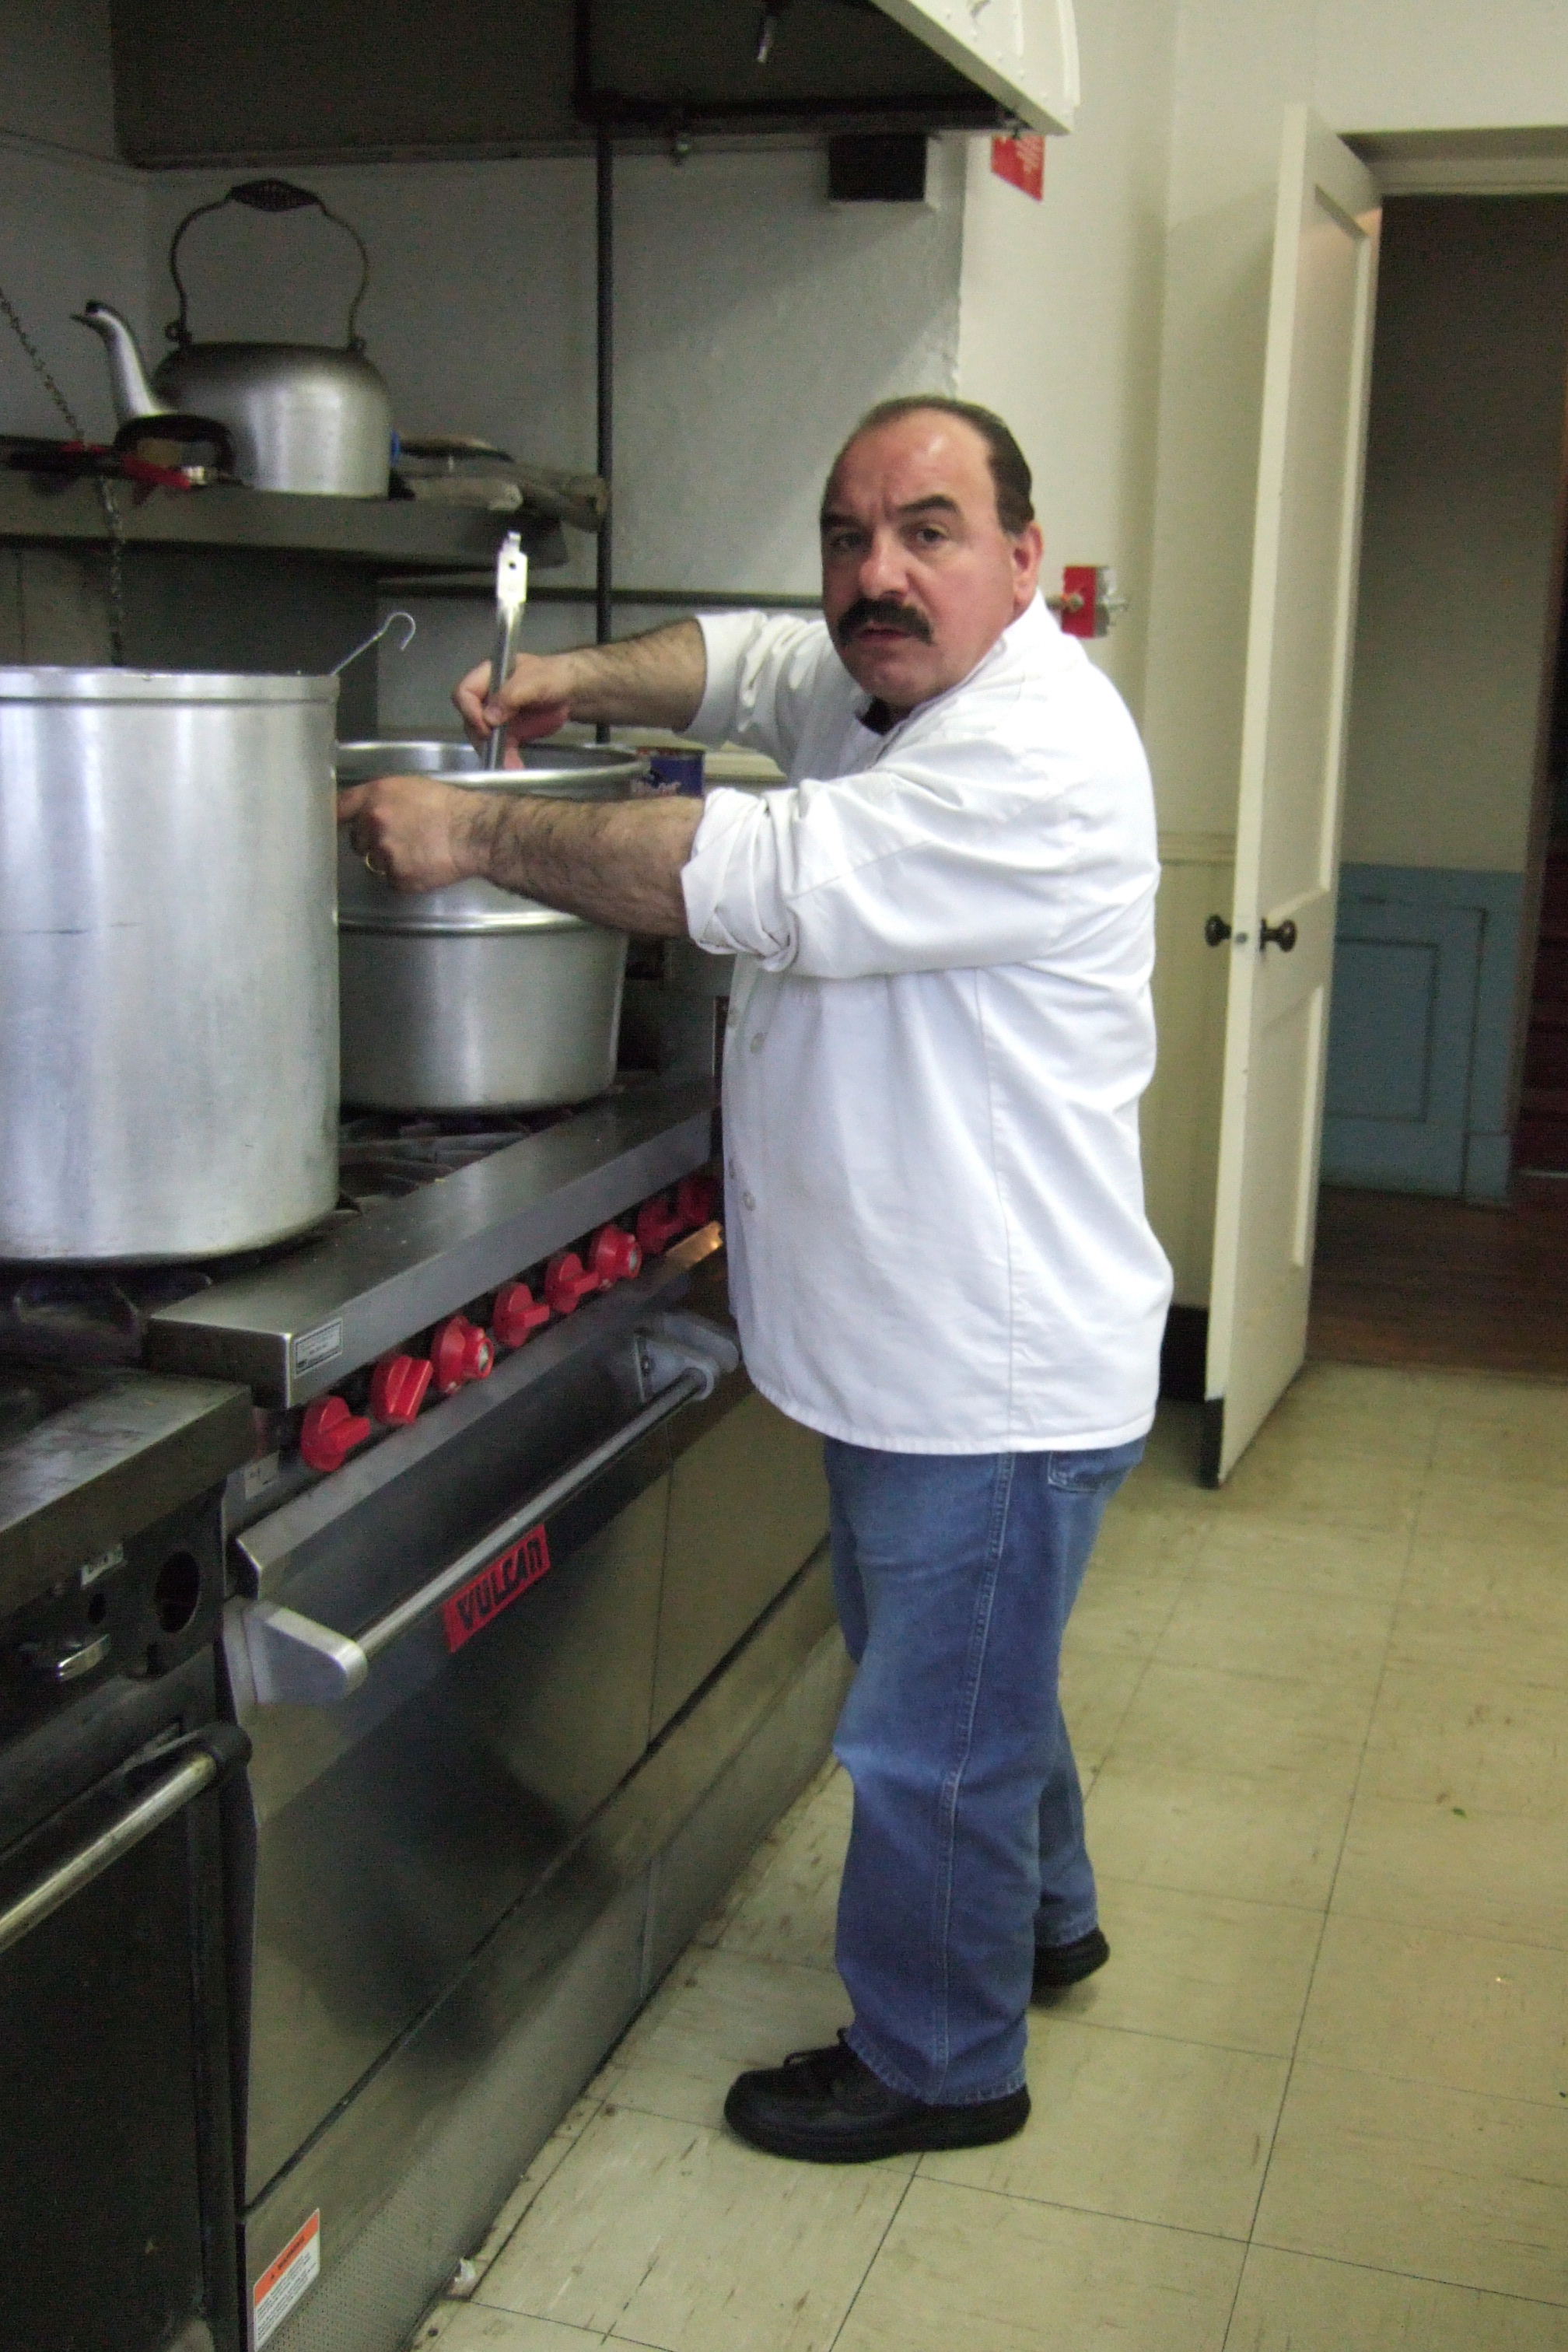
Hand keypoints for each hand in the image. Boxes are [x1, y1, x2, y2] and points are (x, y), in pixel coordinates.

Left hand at [338, 774, 488, 893]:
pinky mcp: (398, 877)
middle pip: (357, 841)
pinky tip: (422, 864)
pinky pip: (392, 880)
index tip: (334, 825)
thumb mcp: (410, 787)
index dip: (335, 818)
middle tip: (398, 838)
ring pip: (375, 863)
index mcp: (375, 797)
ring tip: (416, 851)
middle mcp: (374, 824)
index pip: (339, 808)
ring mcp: (385, 853)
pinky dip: (405, 876)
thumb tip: (363, 811)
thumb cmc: (448, 807)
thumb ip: (381, 798)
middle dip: (372, 842)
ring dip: (390, 860)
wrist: (473, 832)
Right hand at [454, 648, 577, 760]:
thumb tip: (489, 718)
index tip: (486, 727)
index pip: (464, 693)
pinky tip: (516, 766)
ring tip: (512, 765)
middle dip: (483, 738)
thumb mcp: (535, 681)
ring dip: (495, 754)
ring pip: (483, 738)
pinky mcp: (506, 733)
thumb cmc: (553, 676)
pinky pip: (500, 748)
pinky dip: (506, 759)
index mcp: (488, 676)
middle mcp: (486, 697)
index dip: (470, 711)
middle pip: (470, 719)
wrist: (571, 690)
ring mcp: (495, 716)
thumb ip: (511, 695)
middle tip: (498, 751)